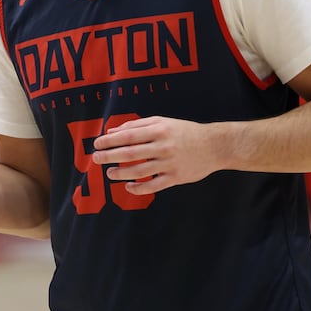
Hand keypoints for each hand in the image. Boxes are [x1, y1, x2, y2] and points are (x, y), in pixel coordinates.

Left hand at [89, 116, 222, 194]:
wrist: (214, 146)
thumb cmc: (185, 132)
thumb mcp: (162, 122)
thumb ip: (137, 125)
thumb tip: (112, 131)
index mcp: (159, 130)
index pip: (128, 136)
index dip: (110, 140)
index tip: (97, 144)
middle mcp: (163, 146)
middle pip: (130, 153)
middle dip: (109, 156)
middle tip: (95, 158)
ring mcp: (169, 164)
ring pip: (139, 171)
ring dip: (120, 173)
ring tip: (110, 173)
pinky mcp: (175, 178)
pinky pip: (152, 186)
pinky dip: (138, 188)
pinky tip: (128, 187)